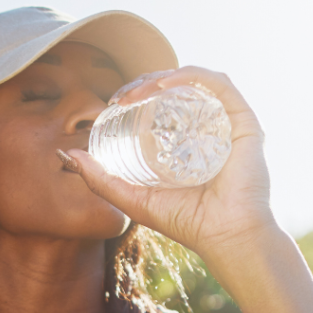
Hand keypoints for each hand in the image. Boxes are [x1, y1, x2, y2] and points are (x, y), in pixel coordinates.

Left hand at [62, 66, 276, 259]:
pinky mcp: (244, 121)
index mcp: (186, 142)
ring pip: (195, 81)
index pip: (161, 106)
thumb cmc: (186, 223)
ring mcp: (227, 122)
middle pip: (176, 89)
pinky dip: (190, 77)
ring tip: (139, 90)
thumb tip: (68, 155)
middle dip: (144, 83)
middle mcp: (208, 128)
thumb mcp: (133, 200)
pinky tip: (165, 84)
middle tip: (122, 96)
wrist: (225, 236)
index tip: (114, 102)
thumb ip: (101, 181)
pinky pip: (218, 84)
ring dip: (163, 76)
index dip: (136, 95)